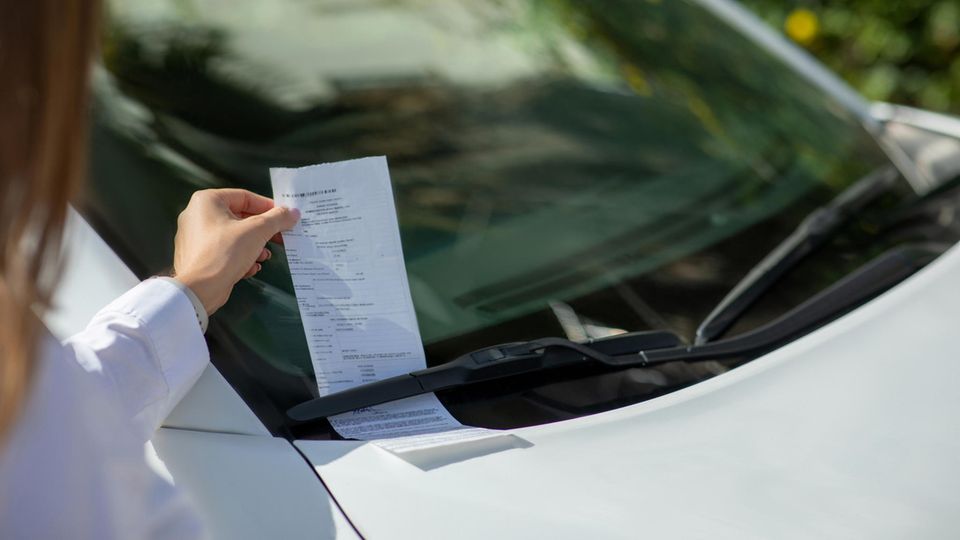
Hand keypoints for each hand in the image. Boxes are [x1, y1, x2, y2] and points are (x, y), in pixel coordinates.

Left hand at [172, 188, 299, 314]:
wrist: (199, 290)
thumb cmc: (224, 253)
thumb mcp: (257, 231)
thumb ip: (277, 219)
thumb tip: (292, 213)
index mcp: (207, 201)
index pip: (245, 197)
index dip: (268, 207)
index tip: (284, 216)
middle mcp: (197, 216)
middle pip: (240, 217)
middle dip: (262, 230)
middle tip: (280, 236)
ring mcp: (195, 237)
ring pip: (234, 236)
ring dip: (254, 245)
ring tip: (265, 256)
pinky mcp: (198, 257)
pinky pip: (224, 251)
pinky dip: (240, 257)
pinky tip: (251, 267)